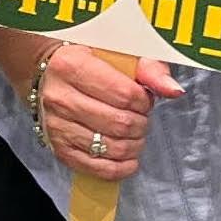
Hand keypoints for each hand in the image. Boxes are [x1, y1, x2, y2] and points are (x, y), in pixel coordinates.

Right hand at [0, 27, 184, 180]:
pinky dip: (119, 167)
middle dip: (140, 124)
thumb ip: (149, 69)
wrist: (46, 73)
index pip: (124, 95)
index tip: (143, 98)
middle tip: (140, 117)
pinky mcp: (58, 148)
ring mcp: (57, 126)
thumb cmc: (87, 60)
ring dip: (133, 145)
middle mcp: (60, 98)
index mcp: (73, 67)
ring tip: (134, 134)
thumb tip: (174, 91)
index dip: (144, 101)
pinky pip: (95, 167)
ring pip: (110, 147)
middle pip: (119, 123)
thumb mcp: (117, 52)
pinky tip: (128, 158)